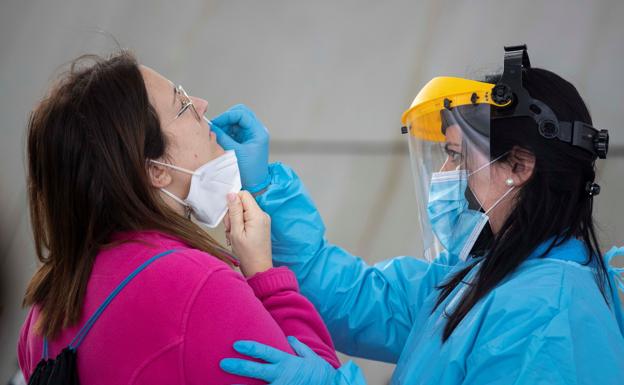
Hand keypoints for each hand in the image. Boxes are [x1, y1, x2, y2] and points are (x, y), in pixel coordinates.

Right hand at [211, 104, 269, 191]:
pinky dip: (226, 132)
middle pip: (240, 114)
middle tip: (216, 127)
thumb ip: (223, 137)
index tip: (216, 123)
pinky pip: (234, 130)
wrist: (255, 185)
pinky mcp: (245, 141)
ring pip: (236, 122)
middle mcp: (256, 131)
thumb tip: (212, 126)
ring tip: (217, 135)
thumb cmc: (250, 172)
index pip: (242, 114)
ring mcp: (251, 135)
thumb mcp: (235, 152)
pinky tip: (220, 139)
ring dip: (225, 126)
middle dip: (226, 119)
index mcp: (258, 132)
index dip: (227, 116)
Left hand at [220, 337, 337, 384]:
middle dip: (238, 366)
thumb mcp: (313, 359)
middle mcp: (281, 376)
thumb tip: (290, 338)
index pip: (265, 352)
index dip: (250, 348)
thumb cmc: (322, 376)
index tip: (236, 345)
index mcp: (287, 363)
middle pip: (255, 370)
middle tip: (222, 363)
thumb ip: (300, 348)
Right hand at [225, 191, 271, 276]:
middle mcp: (262, 215)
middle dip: (233, 214)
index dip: (232, 202)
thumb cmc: (247, 254)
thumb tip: (231, 194)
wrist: (259, 269)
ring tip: (234, 235)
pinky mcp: (261, 225)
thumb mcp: (236, 232)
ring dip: (235, 221)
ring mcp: (263, 220)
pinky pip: (247, 218)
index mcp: (257, 215)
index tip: (228, 216)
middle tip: (231, 229)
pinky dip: (240, 225)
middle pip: (243, 203)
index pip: (243, 194)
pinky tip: (238, 236)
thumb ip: (234, 212)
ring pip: (243, 211)